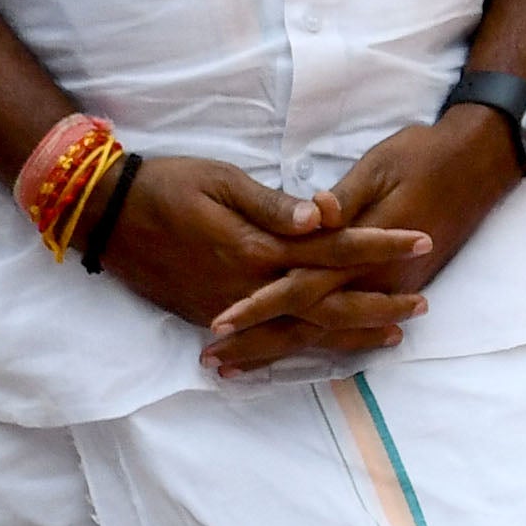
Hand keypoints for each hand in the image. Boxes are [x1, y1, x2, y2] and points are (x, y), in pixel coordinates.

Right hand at [98, 151, 437, 379]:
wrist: (103, 215)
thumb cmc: (165, 183)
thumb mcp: (220, 180)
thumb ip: (274, 204)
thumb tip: (326, 215)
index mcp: (256, 247)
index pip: (334, 249)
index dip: (380, 244)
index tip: (421, 239)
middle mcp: (248, 287)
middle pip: (328, 305)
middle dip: (379, 304)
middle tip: (422, 303)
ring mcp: (229, 308)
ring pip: (301, 330)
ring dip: (349, 333)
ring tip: (390, 333)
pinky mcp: (210, 318)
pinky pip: (267, 340)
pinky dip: (303, 345)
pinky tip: (326, 345)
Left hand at [233, 111, 524, 380]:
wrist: (478, 163)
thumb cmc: (422, 156)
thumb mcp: (378, 169)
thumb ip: (343, 200)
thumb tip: (313, 214)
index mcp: (363, 250)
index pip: (301, 286)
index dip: (259, 305)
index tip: (218, 322)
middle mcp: (375, 281)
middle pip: (307, 323)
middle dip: (258, 344)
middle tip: (211, 362)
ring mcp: (388, 290)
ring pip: (325, 334)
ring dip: (278, 353)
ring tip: (233, 372)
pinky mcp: (396, 289)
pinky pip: (350, 328)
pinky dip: (316, 346)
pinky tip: (287, 356)